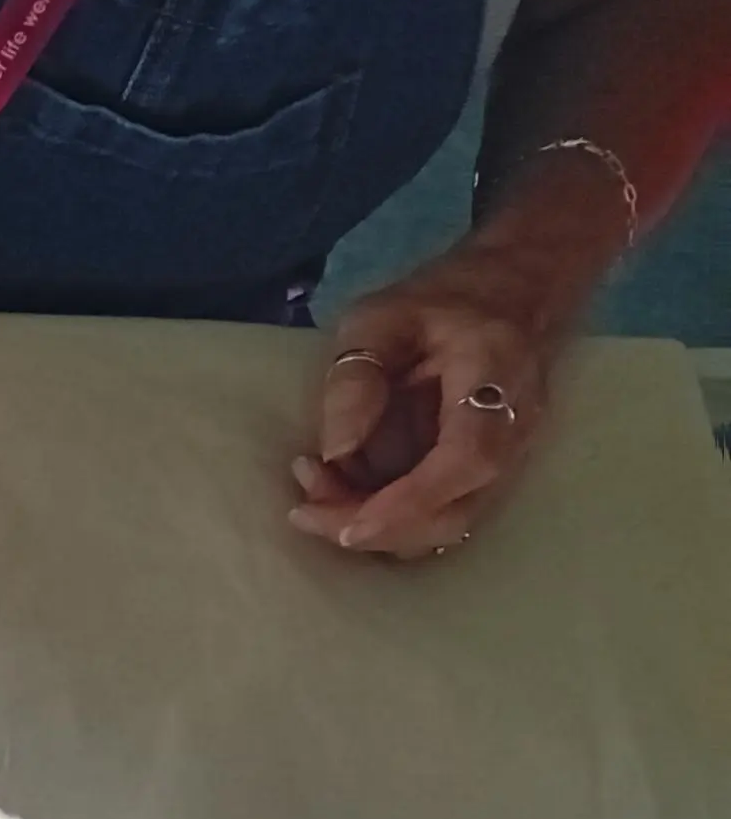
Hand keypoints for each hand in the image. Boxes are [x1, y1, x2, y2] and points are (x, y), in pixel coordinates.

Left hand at [289, 220, 602, 559]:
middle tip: (304, 510)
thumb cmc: (438, 301)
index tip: (350, 527)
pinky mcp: (484, 473)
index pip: (468, 459)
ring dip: (374, 526)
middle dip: (376, 527)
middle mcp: (515, 428)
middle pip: (455, 511)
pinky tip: (339, 489)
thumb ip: (355, 377)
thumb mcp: (378, 318)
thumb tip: (336, 452)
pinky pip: (437, 513)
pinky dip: (386, 517)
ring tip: (314, 490)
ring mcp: (507, 456)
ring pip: (444, 524)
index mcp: (496, 376)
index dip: (412, 502)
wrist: (510, 291)